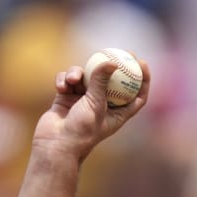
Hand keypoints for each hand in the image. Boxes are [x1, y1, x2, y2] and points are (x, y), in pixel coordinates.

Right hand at [32, 56, 151, 160]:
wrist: (55, 145)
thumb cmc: (81, 131)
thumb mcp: (95, 104)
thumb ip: (101, 81)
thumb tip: (111, 62)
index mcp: (117, 113)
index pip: (136, 95)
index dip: (141, 79)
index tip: (142, 63)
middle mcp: (102, 106)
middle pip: (112, 81)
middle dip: (113, 64)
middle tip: (116, 50)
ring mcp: (83, 100)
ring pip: (85, 76)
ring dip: (77, 73)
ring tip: (73, 79)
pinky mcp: (67, 97)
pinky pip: (68, 81)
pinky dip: (64, 80)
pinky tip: (61, 86)